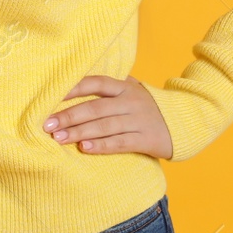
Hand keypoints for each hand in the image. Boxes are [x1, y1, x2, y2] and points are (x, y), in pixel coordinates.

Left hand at [42, 75, 173, 158]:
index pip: (95, 83)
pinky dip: (102, 146)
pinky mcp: (146, 139)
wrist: (185, 122)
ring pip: (104, 126)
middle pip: (95, 107)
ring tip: (59, 138)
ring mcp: (139, 120)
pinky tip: (85, 149)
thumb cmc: (147, 106)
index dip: (73, 88)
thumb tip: (72, 87)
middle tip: (47, 125)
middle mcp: (130, 101)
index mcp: (124, 86)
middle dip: (69, 116)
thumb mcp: (132, 90)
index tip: (51, 97)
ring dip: (79, 133)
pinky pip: (120, 143)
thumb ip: (109, 88)